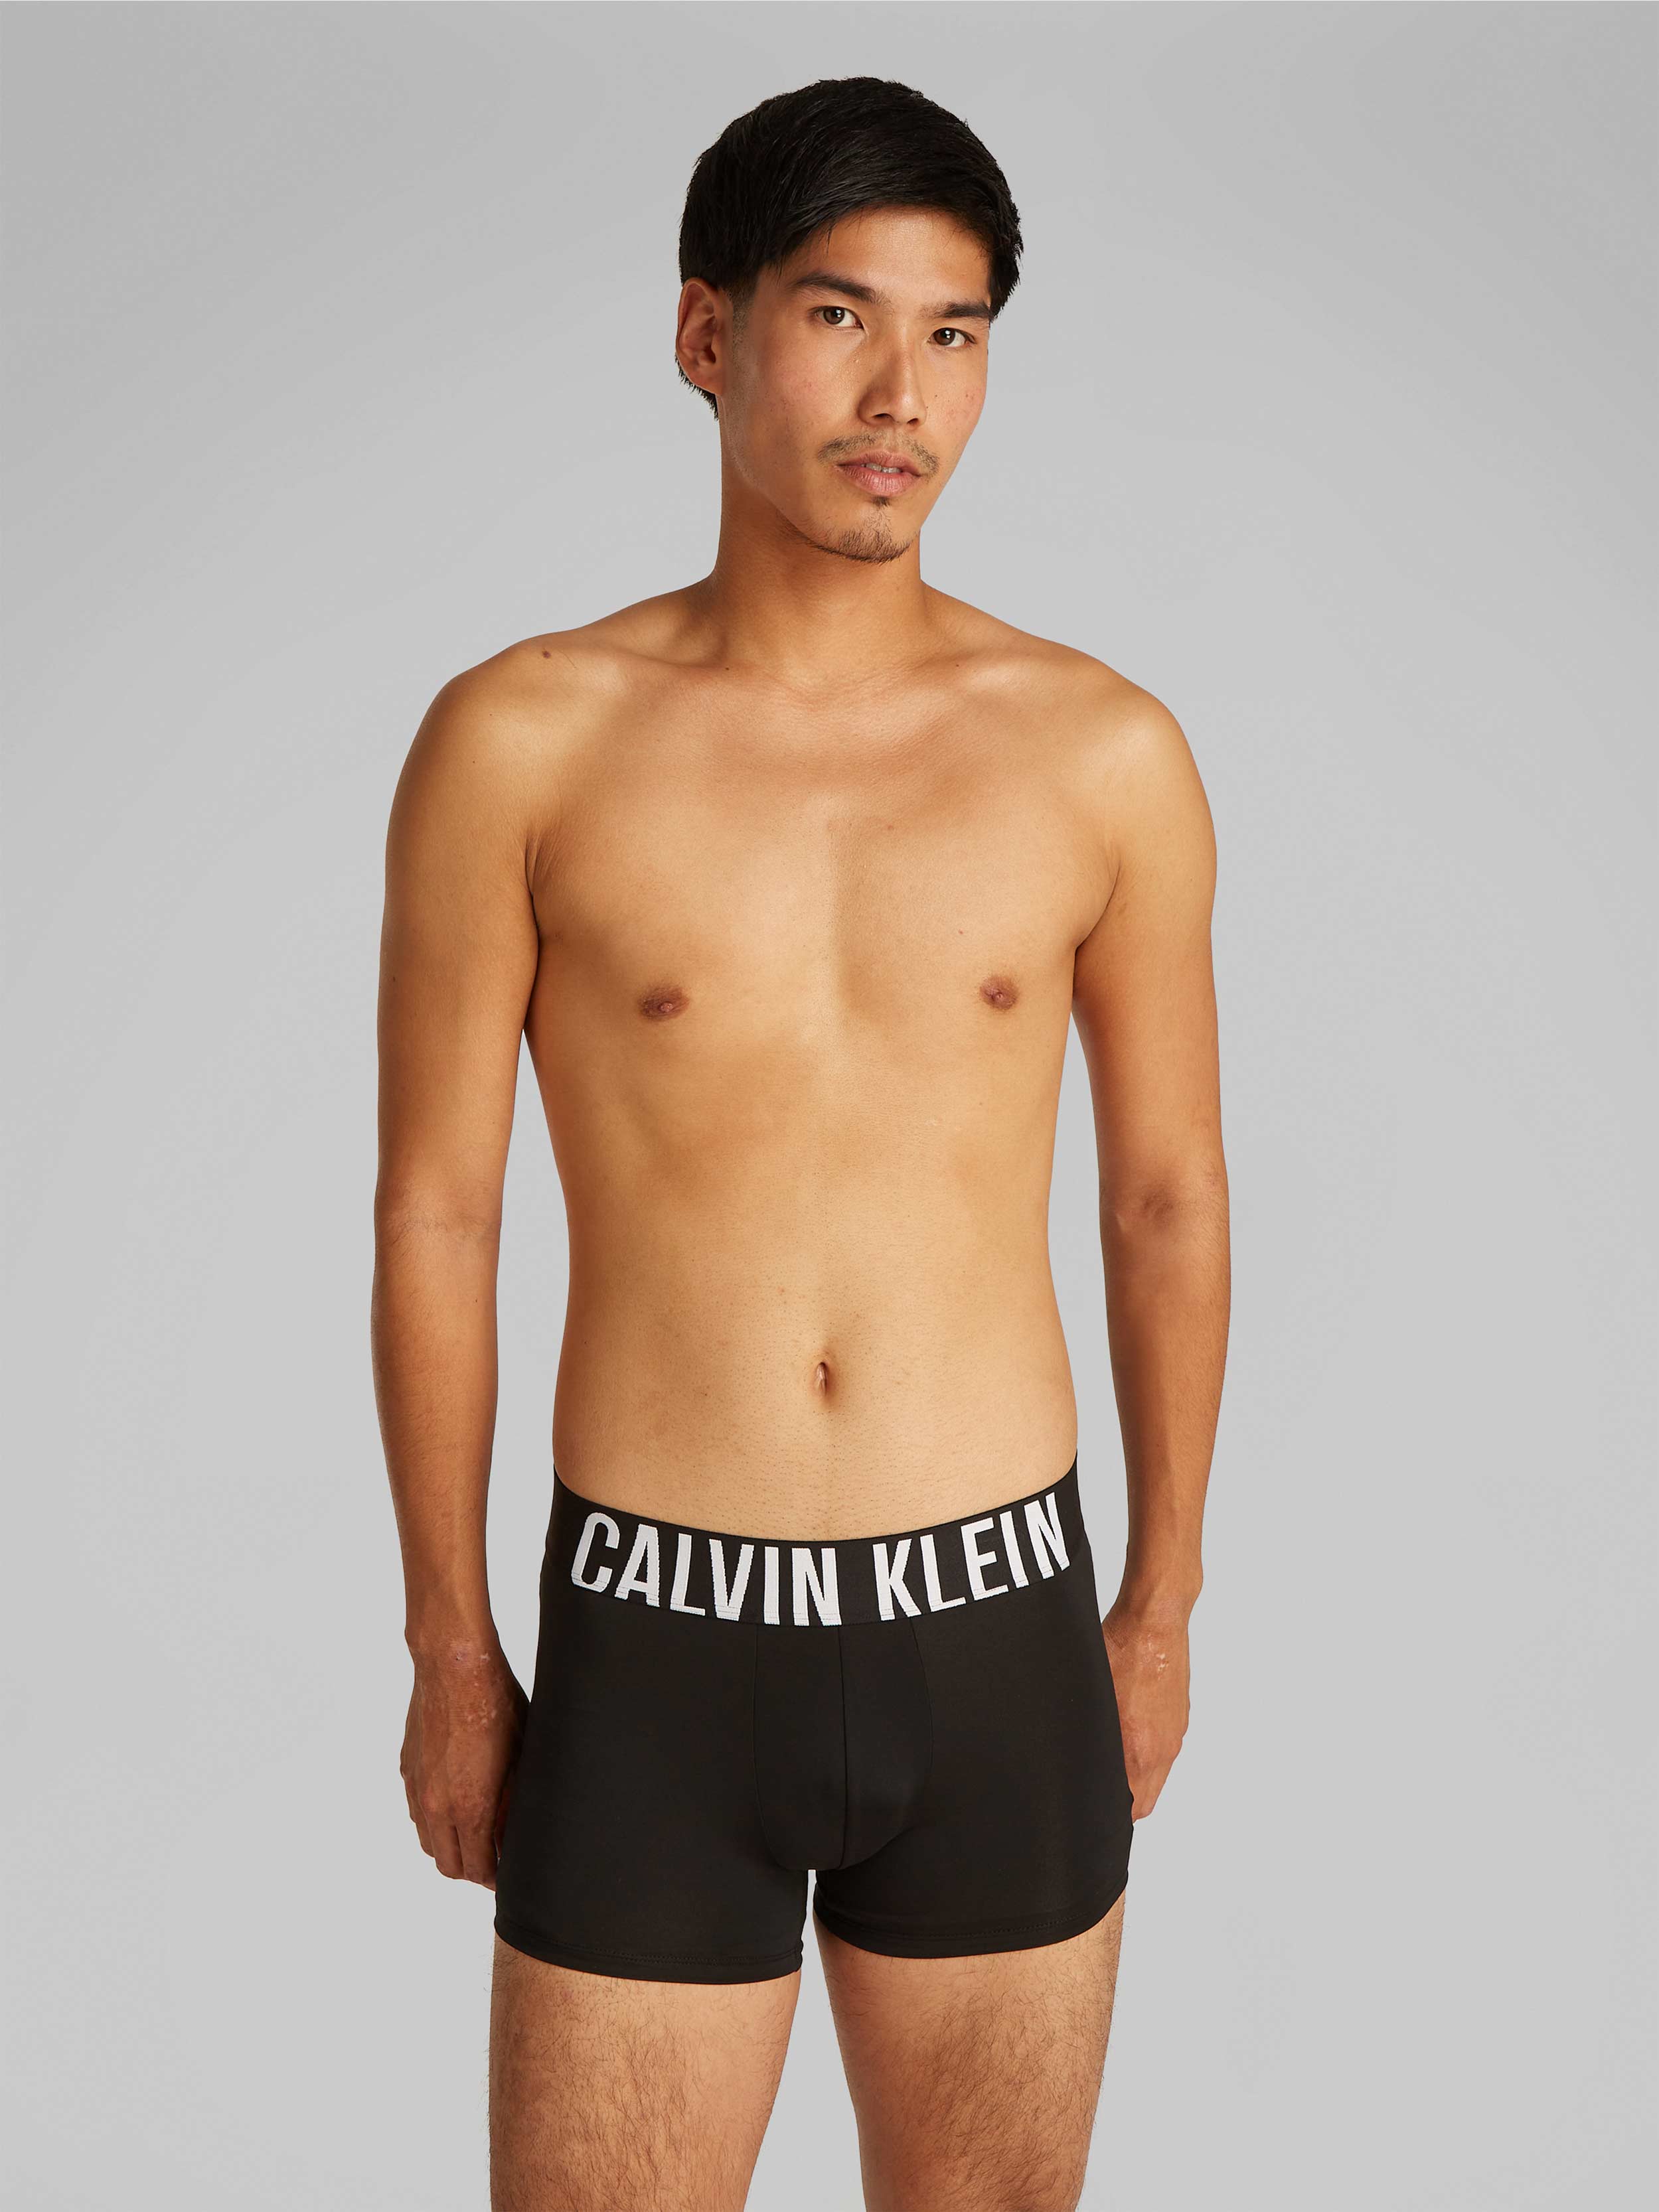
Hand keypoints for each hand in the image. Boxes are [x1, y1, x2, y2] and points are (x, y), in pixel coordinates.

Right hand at [400, 1636, 527, 1887]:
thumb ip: (516, 1804)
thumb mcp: (522, 1757)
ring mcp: (418, 1789)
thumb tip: (516, 1834)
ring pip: (428, 1842)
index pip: (478, 1870)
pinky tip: (455, 1802)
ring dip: (450, 1846)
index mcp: (471, 1808)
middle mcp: (438, 1807)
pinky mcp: (408, 1769)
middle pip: (449, 1866)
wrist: (454, 1667)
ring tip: (476, 1834)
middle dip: (474, 1870)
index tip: (510, 1876)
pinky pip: (417, 1812)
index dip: (496, 1879)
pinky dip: (434, 1820)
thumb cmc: (497, 1705)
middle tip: (496, 1859)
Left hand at [1101, 1600, 1190, 1819]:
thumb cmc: (1121, 1650)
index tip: (1092, 1806)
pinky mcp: (1179, 1717)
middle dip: (1124, 1804)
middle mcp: (1163, 1747)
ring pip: (1157, 1775)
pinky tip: (1128, 1731)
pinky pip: (1165, 1750)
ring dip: (1137, 1777)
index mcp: (1140, 1749)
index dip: (1110, 1812)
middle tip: (1097, 1791)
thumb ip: (1089, 1737)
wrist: (1155, 1620)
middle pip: (1146, 1800)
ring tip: (1111, 1761)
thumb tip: (1074, 1761)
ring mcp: (1175, 1732)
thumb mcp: (1092, 1696)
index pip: (1131, 1807)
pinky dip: (1149, 1753)